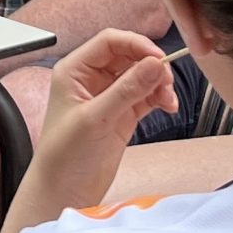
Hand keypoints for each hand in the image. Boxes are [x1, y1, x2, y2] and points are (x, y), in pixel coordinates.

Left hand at [23, 30, 177, 213]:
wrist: (64, 191)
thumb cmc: (64, 155)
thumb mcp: (95, 119)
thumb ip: (126, 90)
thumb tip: (154, 64)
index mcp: (75, 70)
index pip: (109, 41)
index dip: (136, 44)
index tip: (159, 58)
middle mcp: (91, 79)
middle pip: (129, 56)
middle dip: (151, 65)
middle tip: (167, 82)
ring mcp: (109, 97)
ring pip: (141, 76)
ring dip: (158, 83)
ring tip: (168, 100)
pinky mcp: (123, 114)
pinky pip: (146, 96)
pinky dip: (159, 98)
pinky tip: (168, 106)